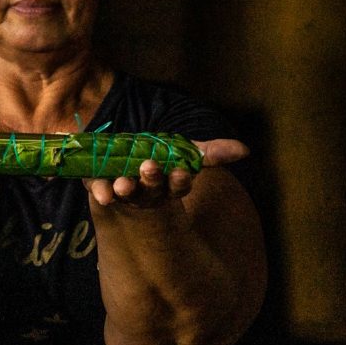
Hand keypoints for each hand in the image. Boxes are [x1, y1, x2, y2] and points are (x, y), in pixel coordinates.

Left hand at [83, 138, 247, 208]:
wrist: (119, 158)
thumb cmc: (158, 157)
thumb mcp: (185, 151)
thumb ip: (211, 152)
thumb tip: (245, 151)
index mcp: (168, 184)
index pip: (177, 186)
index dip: (178, 181)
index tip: (180, 173)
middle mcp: (147, 191)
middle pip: (151, 190)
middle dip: (151, 180)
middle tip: (149, 168)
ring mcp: (123, 189)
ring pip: (126, 193)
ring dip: (126, 190)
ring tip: (123, 185)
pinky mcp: (99, 183)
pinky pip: (99, 188)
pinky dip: (100, 191)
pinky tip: (102, 194)